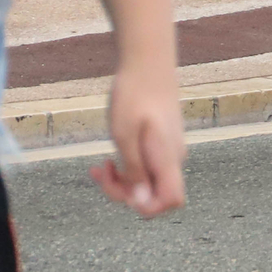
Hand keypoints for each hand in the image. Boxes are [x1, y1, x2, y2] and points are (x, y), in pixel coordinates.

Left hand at [90, 61, 185, 217]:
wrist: (148, 64)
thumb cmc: (134, 96)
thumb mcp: (124, 135)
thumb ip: (133, 171)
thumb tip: (140, 203)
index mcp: (167, 157)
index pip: (171, 200)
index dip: (147, 208)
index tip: (122, 191)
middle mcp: (172, 157)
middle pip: (155, 195)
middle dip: (124, 193)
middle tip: (100, 173)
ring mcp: (168, 150)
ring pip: (148, 181)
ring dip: (122, 181)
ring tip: (99, 166)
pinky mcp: (161, 142)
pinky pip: (146, 167)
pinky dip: (126, 168)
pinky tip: (110, 158)